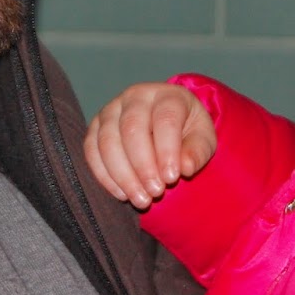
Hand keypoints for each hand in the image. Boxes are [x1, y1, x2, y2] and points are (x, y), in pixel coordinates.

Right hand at [84, 83, 216, 208]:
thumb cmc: (187, 132)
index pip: (165, 119)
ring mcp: (111, 109)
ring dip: (123, 175)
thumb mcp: (203, 139)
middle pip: (132, 129)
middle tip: (155, 193)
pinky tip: (122, 194)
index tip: (172, 178)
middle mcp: (135, 96)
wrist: (167, 125)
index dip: (167, 150)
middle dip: (143, 166)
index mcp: (167, 95)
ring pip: (108, 141)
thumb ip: (197, 152)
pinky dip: (104, 175)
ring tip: (140, 199)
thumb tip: (185, 167)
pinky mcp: (95, 126)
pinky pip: (92, 150)